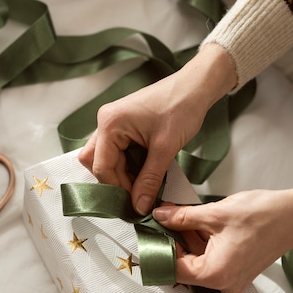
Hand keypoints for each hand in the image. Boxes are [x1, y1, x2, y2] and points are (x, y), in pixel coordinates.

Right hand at [79, 43, 237, 214]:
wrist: (195, 87)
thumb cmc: (181, 107)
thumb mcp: (165, 149)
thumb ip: (149, 180)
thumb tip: (139, 205)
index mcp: (110, 123)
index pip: (102, 167)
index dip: (118, 189)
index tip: (136, 203)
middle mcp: (106, 121)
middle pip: (96, 163)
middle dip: (115, 181)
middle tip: (137, 194)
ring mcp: (113, 122)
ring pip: (106, 158)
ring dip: (122, 174)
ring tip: (144, 184)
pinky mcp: (123, 125)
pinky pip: (117, 151)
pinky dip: (128, 165)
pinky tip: (146, 172)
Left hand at [152, 188, 292, 292]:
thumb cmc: (262, 214)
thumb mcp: (215, 213)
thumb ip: (183, 217)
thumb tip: (159, 216)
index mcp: (215, 274)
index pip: (174, 269)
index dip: (158, 251)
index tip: (146, 235)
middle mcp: (223, 283)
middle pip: (185, 268)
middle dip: (171, 245)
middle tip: (157, 223)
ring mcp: (233, 278)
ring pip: (198, 264)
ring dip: (186, 244)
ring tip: (173, 220)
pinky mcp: (239, 270)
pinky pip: (211, 261)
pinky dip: (202, 245)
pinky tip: (194, 225)